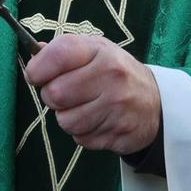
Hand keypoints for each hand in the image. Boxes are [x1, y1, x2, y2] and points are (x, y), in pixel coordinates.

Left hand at [24, 34, 161, 153]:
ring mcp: (117, 107)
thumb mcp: (95, 51)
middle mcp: (111, 76)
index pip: (57, 55)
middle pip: (55, 94)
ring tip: (84, 108)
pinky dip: (83, 133)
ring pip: (65, 121)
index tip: (36, 75)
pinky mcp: (119, 133)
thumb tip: (34, 56)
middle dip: (52, 97)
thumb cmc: (115, 74)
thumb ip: (64, 51)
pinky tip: (98, 121)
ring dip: (67, 118)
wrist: (157, 103)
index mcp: (101, 51)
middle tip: (66, 94)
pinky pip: (81, 139)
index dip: (37, 69)